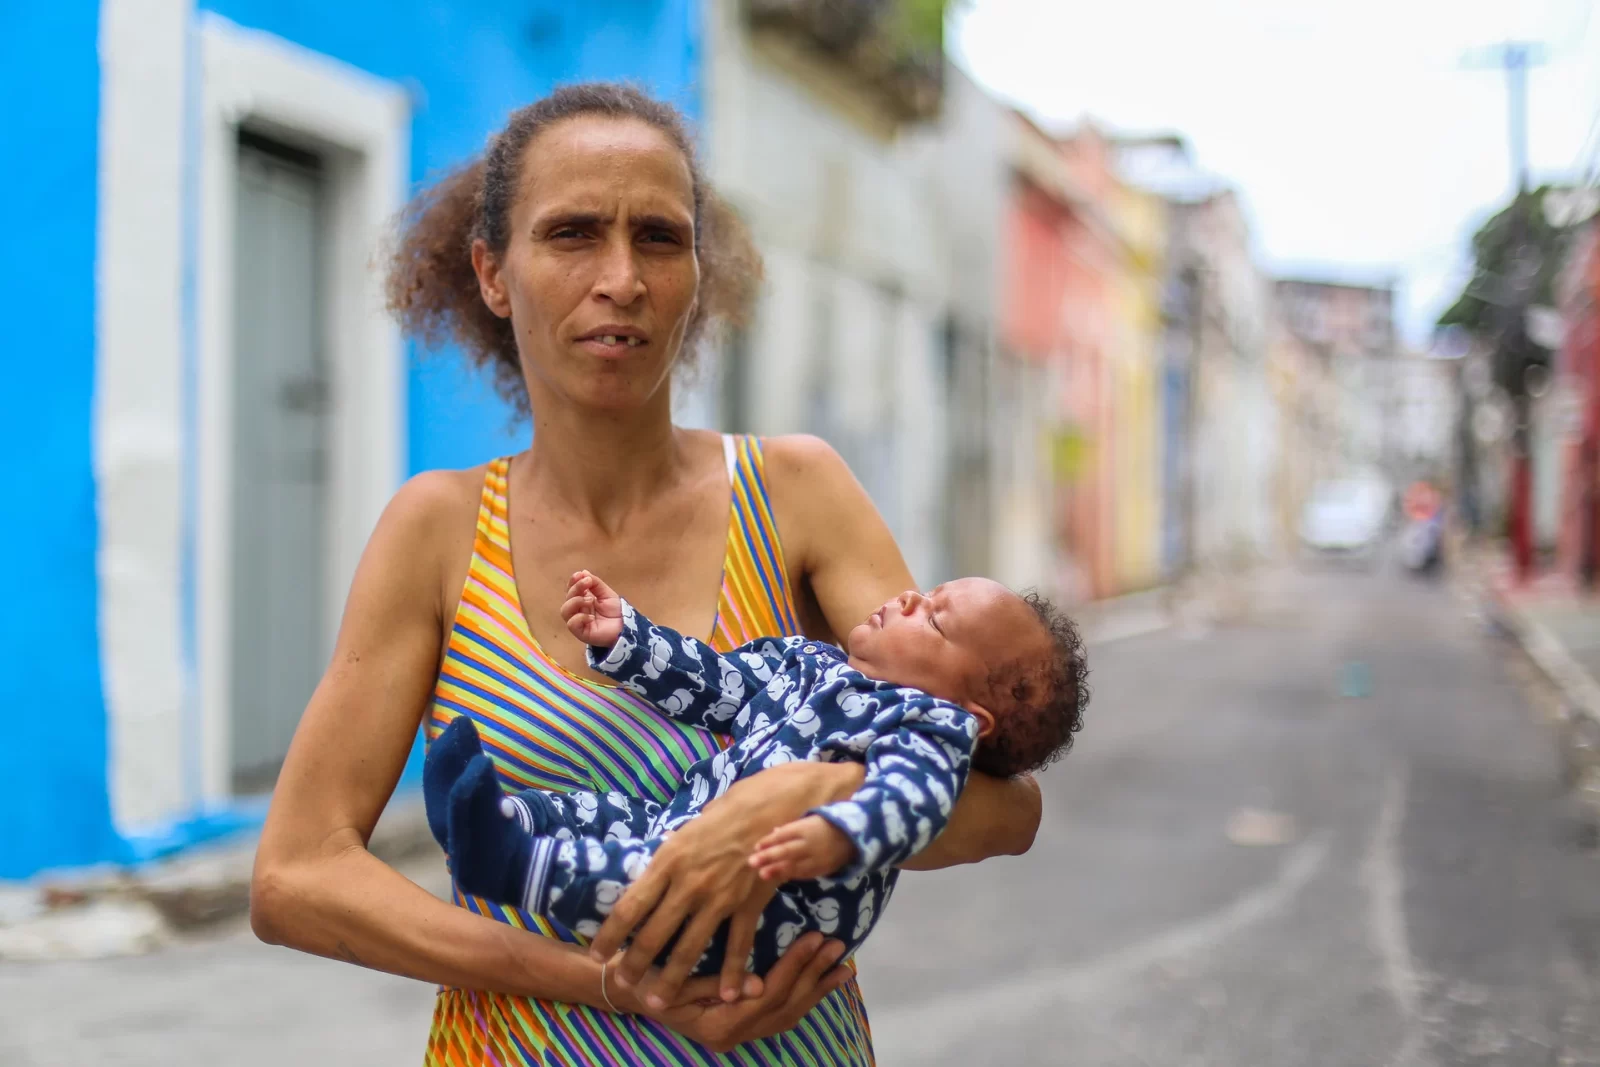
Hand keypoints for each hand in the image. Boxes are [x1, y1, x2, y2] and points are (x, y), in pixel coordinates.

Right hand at [561, 570, 623, 646]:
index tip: (580, 574)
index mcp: (583, 599)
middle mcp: (578, 610)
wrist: (626, 626)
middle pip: (568, 598)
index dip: (573, 581)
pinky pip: (571, 624)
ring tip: (591, 600)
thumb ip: (595, 584)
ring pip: (565, 610)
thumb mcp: (606, 593)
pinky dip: (580, 617)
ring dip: (576, 601)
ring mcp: (578, 621)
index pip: (571, 589)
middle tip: (588, 583)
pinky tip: (592, 617)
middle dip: (576, 588)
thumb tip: (583, 572)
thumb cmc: (616, 611)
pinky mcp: (581, 632)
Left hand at [589, 760, 865, 1007]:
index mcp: (668, 861)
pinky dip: (729, 974)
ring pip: (688, 949)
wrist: (771, 808)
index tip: (596, 953)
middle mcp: (689, 884)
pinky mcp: (747, 905)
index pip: (630, 905)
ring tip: (656, 1001)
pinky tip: (723, 995)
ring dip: (670, 979)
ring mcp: (719, 898)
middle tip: (623, 983)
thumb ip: (666, 863)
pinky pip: (736, 946)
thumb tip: (646, 883)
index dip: (610, 934)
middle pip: (653, 935)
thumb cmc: (725, 814)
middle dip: (634, 964)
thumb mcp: (685, 831)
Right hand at [621, 933, 851, 1053]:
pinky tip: (821, 981)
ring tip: (843, 966)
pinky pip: (780, 1015)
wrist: (626, 988)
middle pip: (785, 1007)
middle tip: (837, 945)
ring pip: (788, 1015)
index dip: (794, 967)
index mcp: (718, 1026)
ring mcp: (738, 1035)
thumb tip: (756, 985)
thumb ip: (711, 983)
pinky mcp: (741, 1025)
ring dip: (816, 989)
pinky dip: (804, 997)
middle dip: (813, 975)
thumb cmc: (645, 975)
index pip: (769, 997)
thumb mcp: (672, 979)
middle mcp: (732, 1037)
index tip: (814, 938)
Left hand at [750, 815, 855, 881]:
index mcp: (806, 828)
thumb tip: (773, 833)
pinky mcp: (821, 869)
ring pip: (794, 865)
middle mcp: (810, 843)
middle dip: (768, 857)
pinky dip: (790, 875)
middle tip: (751, 862)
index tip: (756, 846)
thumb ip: (791, 828)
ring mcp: (816, 858)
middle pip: (786, 850)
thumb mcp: (809, 820)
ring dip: (777, 870)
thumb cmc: (824, 826)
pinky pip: (803, 873)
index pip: (784, 834)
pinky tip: (778, 877)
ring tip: (762, 874)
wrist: (851, 838)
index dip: (769, 841)